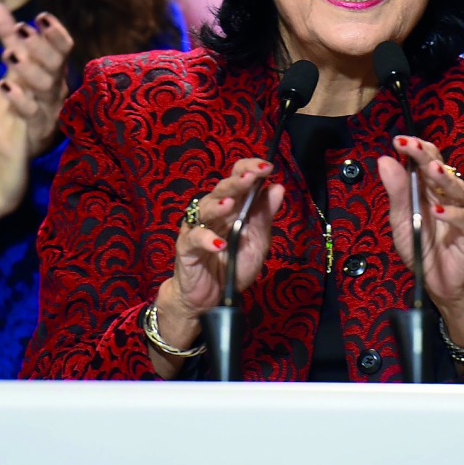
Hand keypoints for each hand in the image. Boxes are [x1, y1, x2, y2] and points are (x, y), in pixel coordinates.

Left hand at [0, 4, 72, 154]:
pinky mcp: (39, 132)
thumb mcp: (13, 70)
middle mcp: (57, 90)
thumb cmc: (16, 109)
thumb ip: (9, 40)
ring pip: (47, 87)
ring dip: (30, 69)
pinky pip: (34, 114)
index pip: (63, 49)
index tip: (41, 17)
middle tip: (23, 30)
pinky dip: (20, 100)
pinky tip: (5, 86)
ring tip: (9, 55)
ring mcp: (51, 111)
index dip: (55, 33)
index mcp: (55, 73)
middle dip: (41, 46)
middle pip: (56, 64)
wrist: (9, 159)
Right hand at [155, 159, 282, 343]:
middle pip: (222, 189)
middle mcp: (214, 212)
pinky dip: (205, 239)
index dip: (249, 168)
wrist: (212, 297)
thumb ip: (265, 217)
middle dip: (237, 182)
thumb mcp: (257, 243)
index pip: (237, 177)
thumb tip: (277, 187)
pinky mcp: (186, 247)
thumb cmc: (234, 266)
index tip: (267, 167)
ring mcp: (198, 227)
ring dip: (218, 205)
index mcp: (234, 206)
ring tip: (231, 204)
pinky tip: (219, 243)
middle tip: (251, 177)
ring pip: (204, 208)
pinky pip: (193, 238)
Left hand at [379, 136, 463, 348]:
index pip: (428, 160)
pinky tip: (438, 210)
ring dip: (444, 179)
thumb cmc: (420, 245)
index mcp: (432, 189)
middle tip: (412, 146)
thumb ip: (396, 192)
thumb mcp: (400, 219)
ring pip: (459, 191)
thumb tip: (384, 160)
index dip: (416, 149)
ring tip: (430, 169)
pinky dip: (453, 215)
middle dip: (427, 157)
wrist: (439, 282)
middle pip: (443, 170)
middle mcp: (451, 196)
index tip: (399, 140)